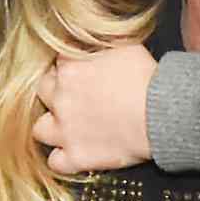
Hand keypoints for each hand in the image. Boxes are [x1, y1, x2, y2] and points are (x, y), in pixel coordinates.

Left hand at [34, 46, 155, 173]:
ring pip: (40, 129)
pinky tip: (73, 153)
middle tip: (73, 94)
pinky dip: (62, 159)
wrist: (159, 114)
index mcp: (70, 68)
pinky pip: (55, 162)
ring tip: (66, 125)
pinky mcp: (76, 156)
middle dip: (55, 91)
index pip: (57, 61)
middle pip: (42, 90)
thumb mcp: (125, 45)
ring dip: (51, 126)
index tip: (82, 69)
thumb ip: (103, 42)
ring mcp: (65, 130)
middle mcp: (60, 99)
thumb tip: (100, 37)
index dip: (70, 65)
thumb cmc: (146, 78)